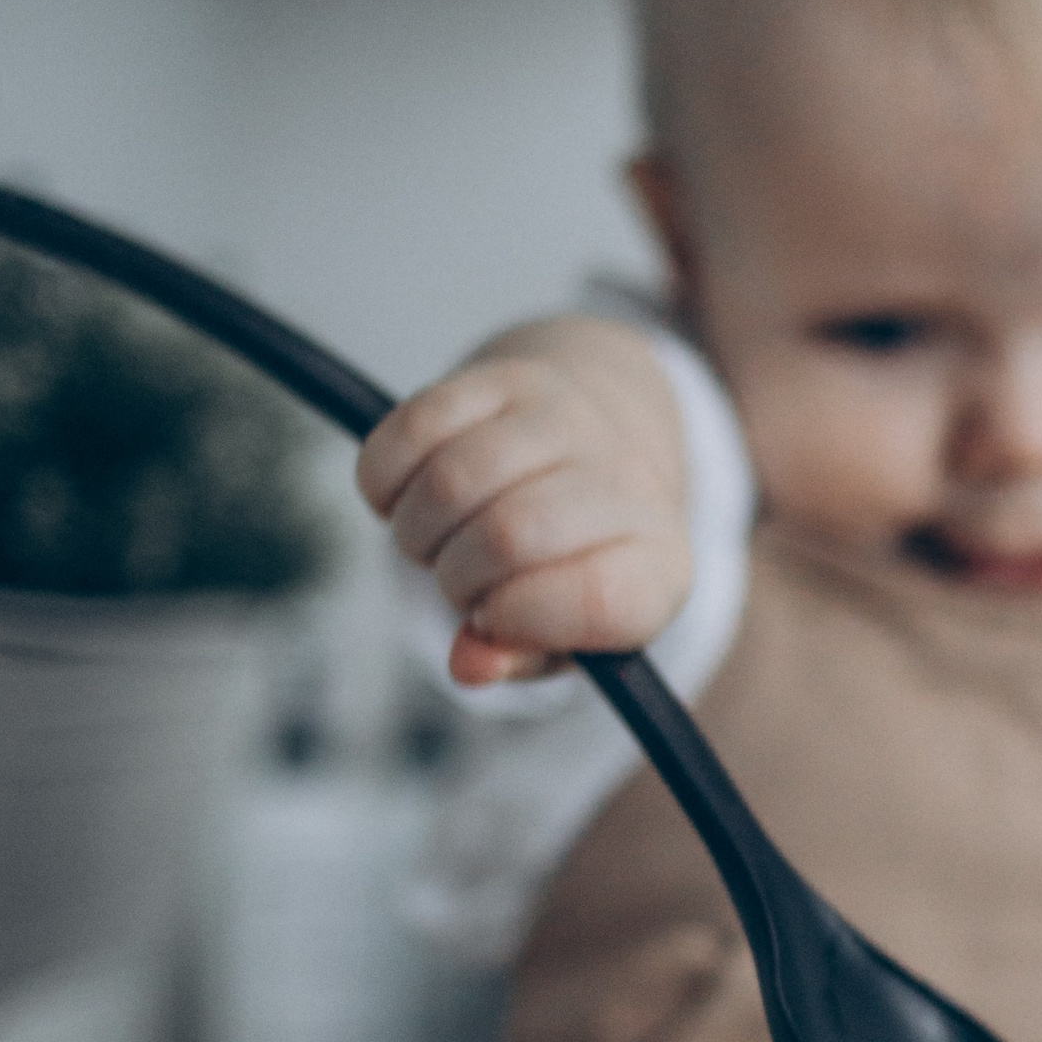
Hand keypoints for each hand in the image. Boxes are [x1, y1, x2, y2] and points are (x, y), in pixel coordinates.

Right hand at [354, 318, 692, 684]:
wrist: (606, 433)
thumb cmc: (576, 560)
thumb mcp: (569, 632)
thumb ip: (521, 659)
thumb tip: (468, 666)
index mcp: (657, 565)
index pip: (597, 598)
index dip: (519, 619)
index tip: (492, 618)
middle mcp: (626, 480)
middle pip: (507, 536)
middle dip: (457, 578)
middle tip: (461, 581)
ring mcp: (566, 417)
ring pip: (451, 480)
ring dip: (416, 530)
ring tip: (437, 539)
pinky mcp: (505, 375)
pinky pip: (413, 428)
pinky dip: (385, 480)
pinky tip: (406, 496)